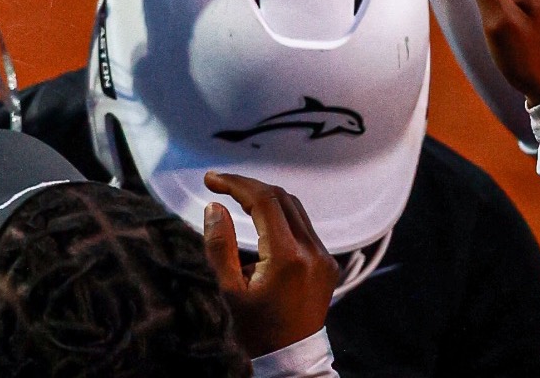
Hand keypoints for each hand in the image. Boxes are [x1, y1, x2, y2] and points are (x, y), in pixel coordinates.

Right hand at [202, 172, 338, 357]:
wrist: (292, 358)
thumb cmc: (257, 329)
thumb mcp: (230, 290)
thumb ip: (220, 246)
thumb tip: (214, 207)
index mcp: (287, 257)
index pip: (263, 201)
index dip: (236, 184)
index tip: (211, 180)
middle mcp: (312, 251)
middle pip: (281, 198)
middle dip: (249, 186)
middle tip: (220, 185)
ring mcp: (324, 256)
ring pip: (295, 209)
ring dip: (266, 199)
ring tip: (237, 200)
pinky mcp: (328, 262)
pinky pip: (304, 227)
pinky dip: (280, 217)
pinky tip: (261, 223)